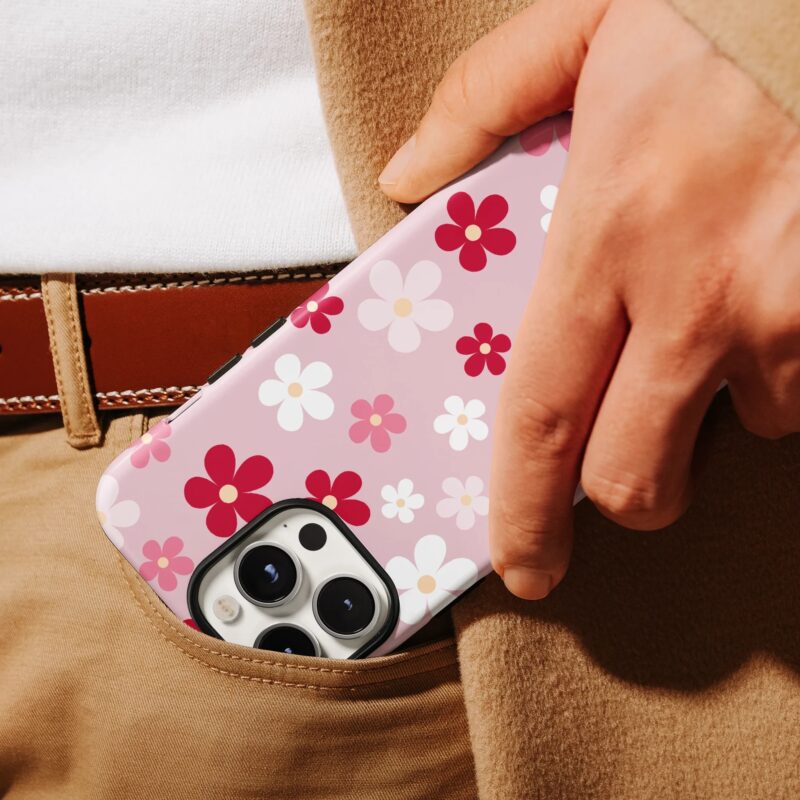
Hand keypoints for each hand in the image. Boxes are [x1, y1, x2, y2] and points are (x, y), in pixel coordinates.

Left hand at [379, 0, 799, 598]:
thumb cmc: (723, 8)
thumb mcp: (583, 27)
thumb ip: (480, 102)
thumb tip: (409, 175)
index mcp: (611, 233)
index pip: (543, 417)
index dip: (524, 510)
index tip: (523, 563)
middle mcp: (703, 295)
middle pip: (637, 475)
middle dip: (623, 493)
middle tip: (617, 467)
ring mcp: (792, 315)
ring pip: (741, 433)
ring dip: (712, 409)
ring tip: (704, 332)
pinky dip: (779, 371)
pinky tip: (769, 307)